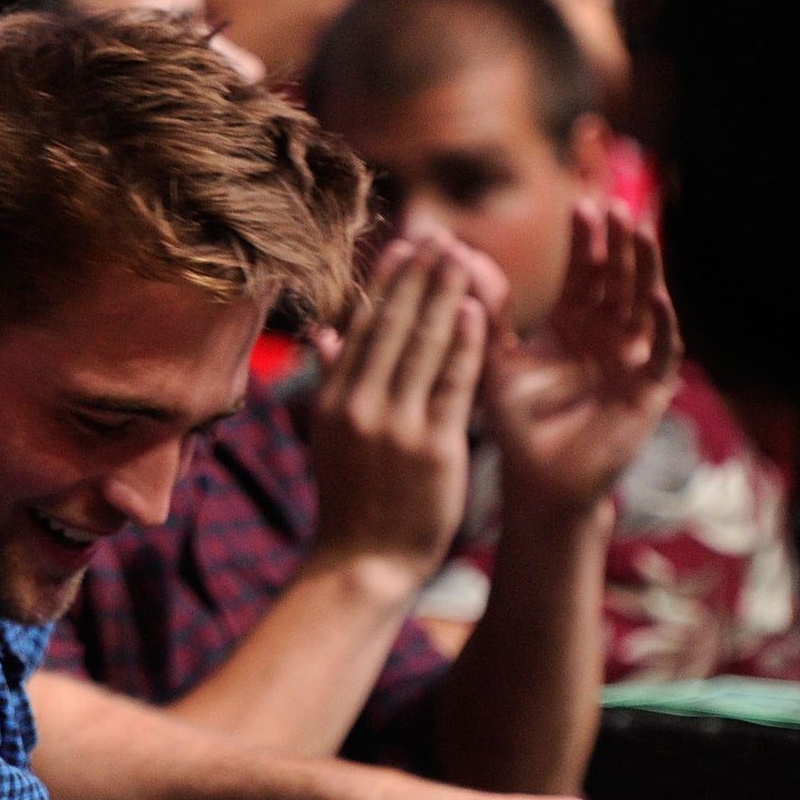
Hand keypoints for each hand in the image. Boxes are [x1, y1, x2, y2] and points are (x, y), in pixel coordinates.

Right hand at [306, 235, 495, 585]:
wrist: (365, 563)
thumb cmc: (353, 502)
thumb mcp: (330, 440)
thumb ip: (332, 383)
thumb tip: (322, 334)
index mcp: (333, 401)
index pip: (363, 328)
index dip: (386, 283)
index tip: (405, 247)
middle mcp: (359, 406)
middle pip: (393, 326)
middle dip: (419, 276)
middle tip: (441, 235)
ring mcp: (396, 425)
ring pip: (423, 344)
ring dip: (445, 295)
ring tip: (464, 257)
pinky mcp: (434, 446)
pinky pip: (452, 382)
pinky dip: (465, 342)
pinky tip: (477, 308)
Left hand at [485, 200, 681, 517]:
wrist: (536, 480)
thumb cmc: (515, 422)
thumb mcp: (495, 359)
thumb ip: (484, 312)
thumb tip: (461, 257)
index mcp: (574, 323)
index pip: (585, 272)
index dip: (586, 240)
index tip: (581, 204)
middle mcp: (608, 336)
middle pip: (619, 278)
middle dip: (618, 243)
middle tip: (614, 207)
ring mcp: (632, 360)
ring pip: (644, 304)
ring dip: (645, 270)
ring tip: (641, 232)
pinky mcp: (647, 391)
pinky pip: (659, 353)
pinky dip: (660, 326)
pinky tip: (655, 298)